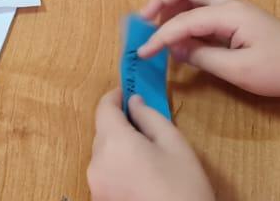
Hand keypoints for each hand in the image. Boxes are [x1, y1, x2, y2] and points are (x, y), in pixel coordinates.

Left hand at [87, 89, 213, 200]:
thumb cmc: (183, 188)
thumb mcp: (174, 144)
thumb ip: (151, 117)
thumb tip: (134, 103)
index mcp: (114, 144)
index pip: (103, 108)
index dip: (115, 96)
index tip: (128, 91)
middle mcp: (97, 164)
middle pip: (102, 132)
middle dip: (120, 124)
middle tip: (146, 126)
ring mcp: (96, 188)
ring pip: (103, 155)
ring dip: (119, 148)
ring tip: (148, 157)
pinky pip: (105, 175)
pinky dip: (118, 169)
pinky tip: (142, 177)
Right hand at [138, 0, 279, 102]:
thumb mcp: (239, 71)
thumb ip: (203, 57)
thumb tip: (175, 50)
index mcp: (229, 13)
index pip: (183, 20)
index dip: (159, 36)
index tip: (141, 52)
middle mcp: (228, 4)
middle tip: (142, 21)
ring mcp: (234, 10)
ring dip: (171, 5)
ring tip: (155, 28)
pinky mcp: (237, 21)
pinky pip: (203, 10)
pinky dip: (185, 17)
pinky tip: (179, 38)